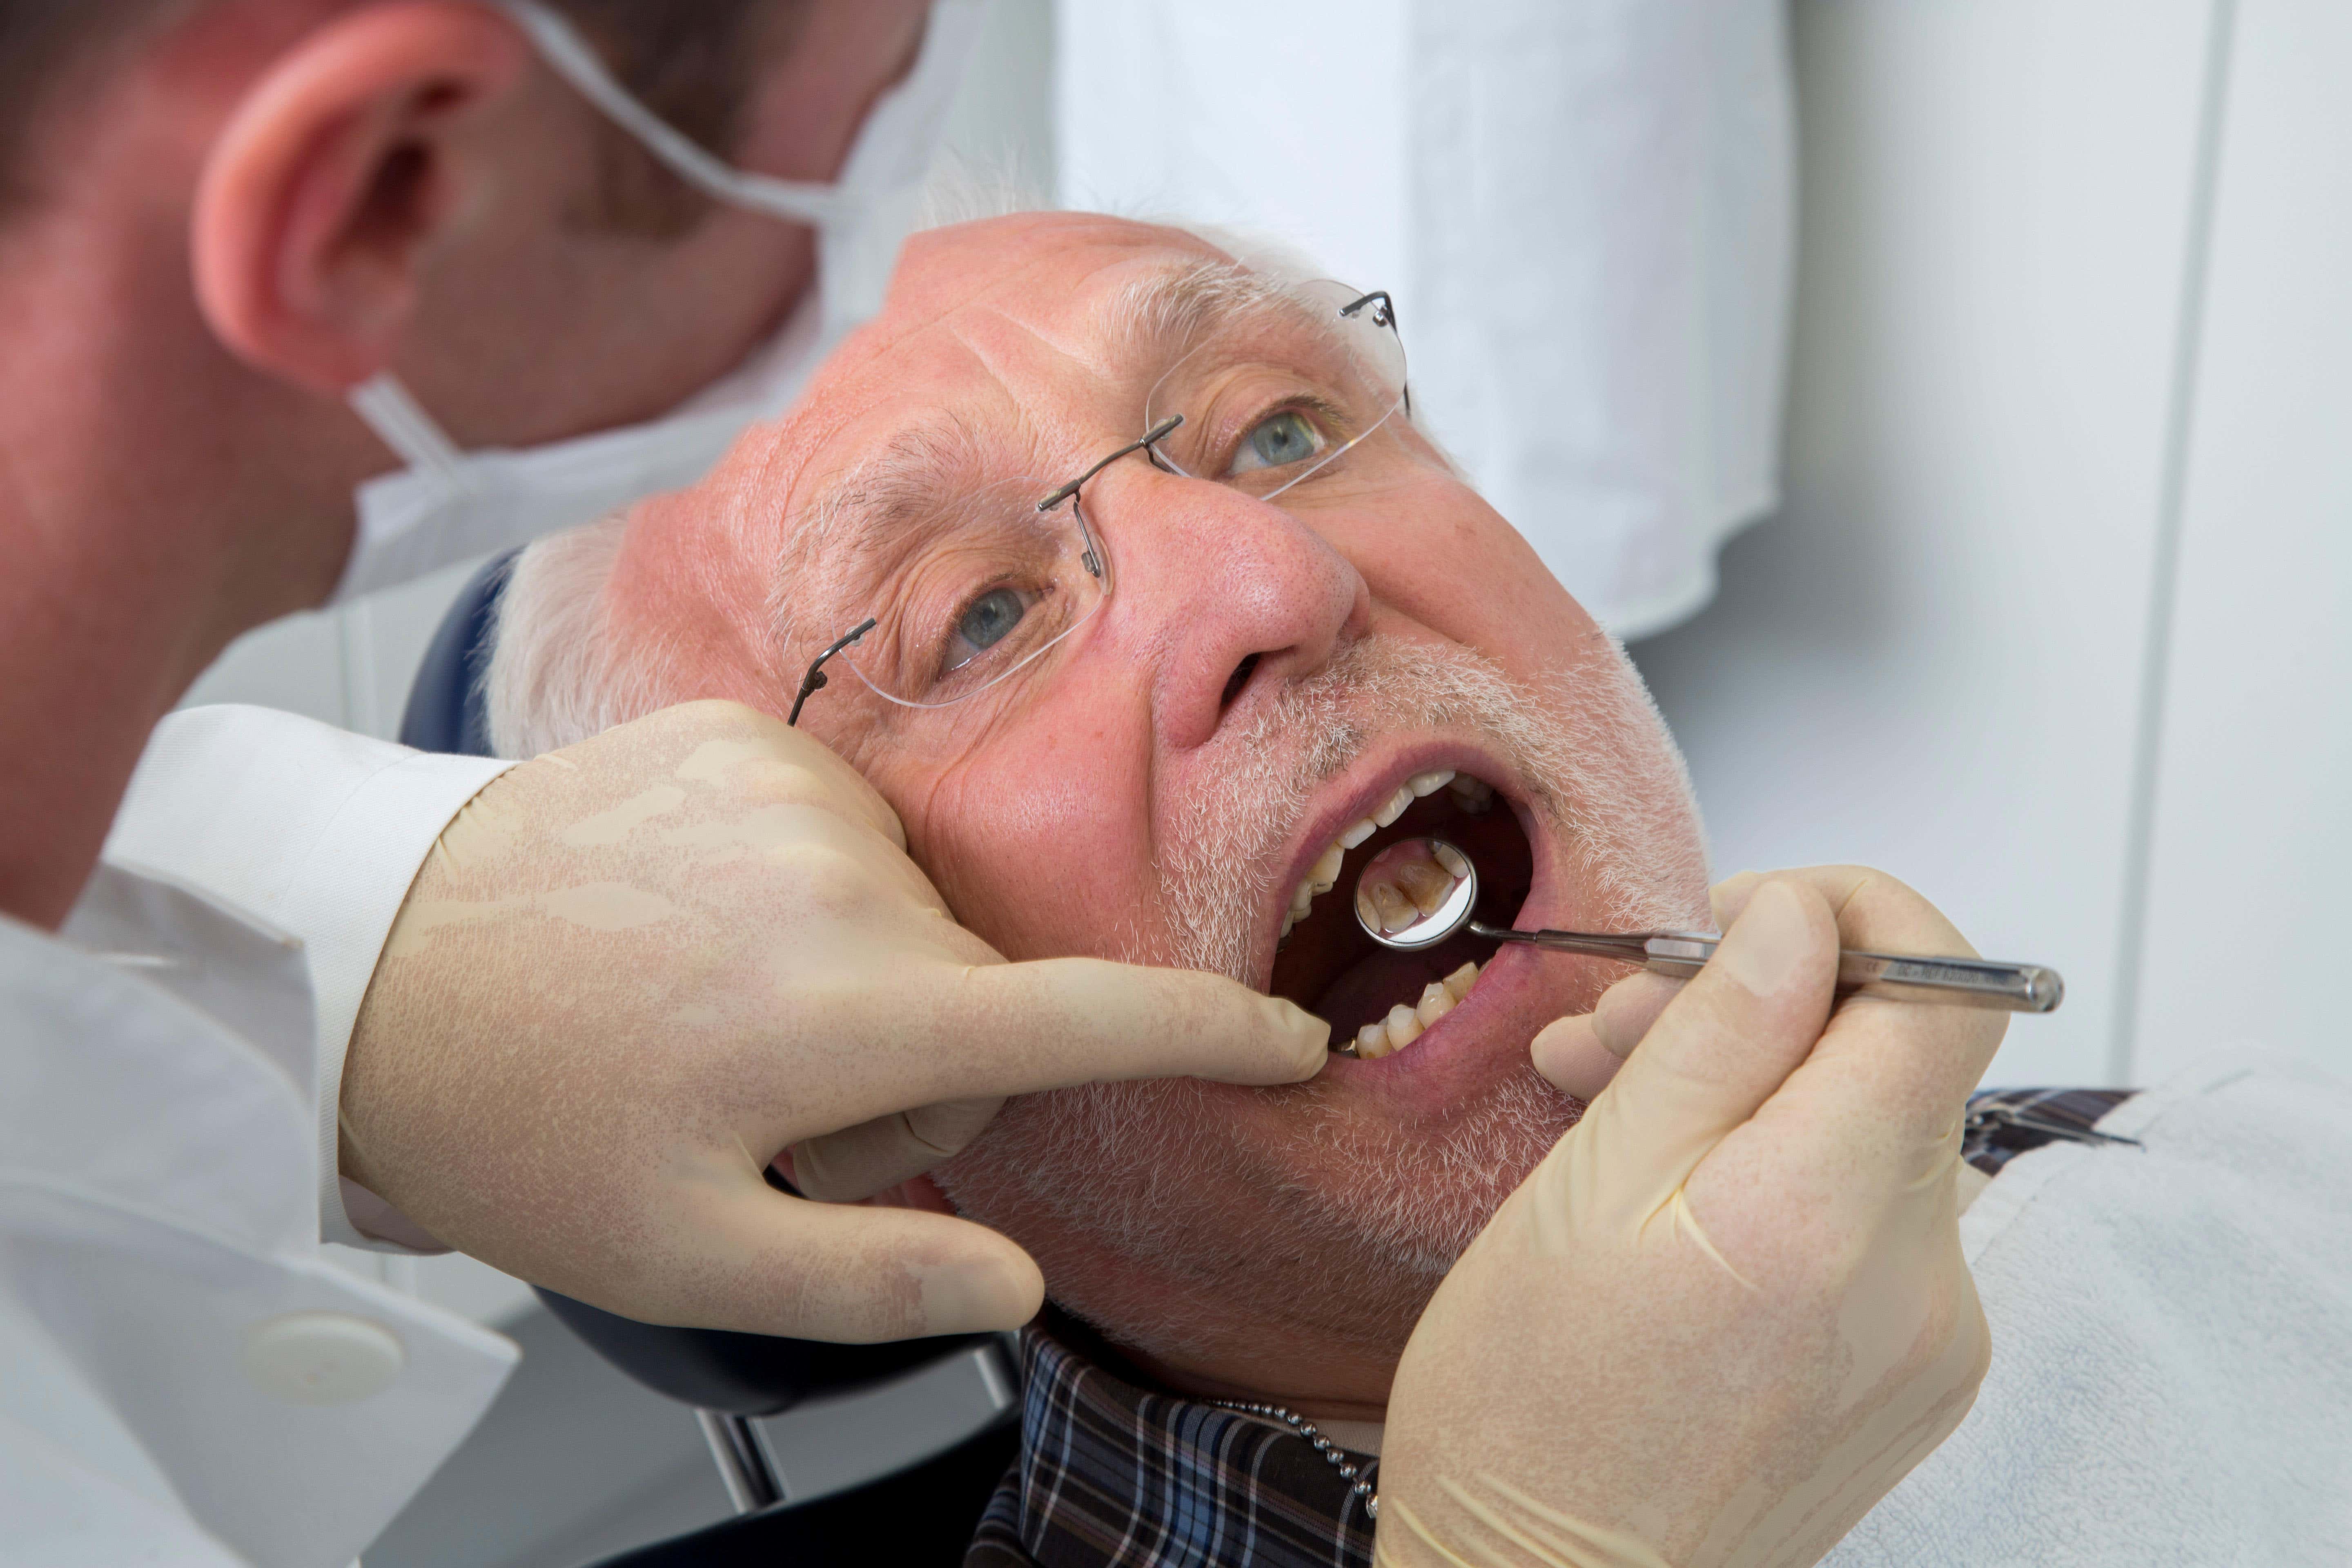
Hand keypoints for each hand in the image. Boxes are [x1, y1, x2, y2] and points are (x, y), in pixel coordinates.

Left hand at [339, 701, 1327, 1340]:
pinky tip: (694, 916)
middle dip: (917, 1059)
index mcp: (849, 1012)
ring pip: (910, 910)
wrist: (372, 959)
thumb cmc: (528, 1124)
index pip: (1085, 1020)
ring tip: (716, 1003)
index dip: (1206, 1035)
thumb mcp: (687, 1254)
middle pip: (973, 991)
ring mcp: (794, 787)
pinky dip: (800, 883)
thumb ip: (871, 1277)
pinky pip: (839, 830)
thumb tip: (1022, 1287)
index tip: (1291, 1038)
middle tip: (770, 1103)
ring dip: (857, 968)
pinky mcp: (741, 732)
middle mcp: (848, 878)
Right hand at [1378, 869, 2004, 1567]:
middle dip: (1764, 1006)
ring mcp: (1932, 1337)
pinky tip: (1681, 1199)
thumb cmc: (1527, 1410)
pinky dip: (1789, 1176)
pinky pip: (1877, 1220)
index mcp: (1826, 1215)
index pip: (1942, 991)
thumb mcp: (1588, 1187)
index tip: (1743, 923)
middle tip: (1617, 1030)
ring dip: (1762, 1090)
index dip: (1854, 916)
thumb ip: (1715, 1038)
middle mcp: (1918, 1281)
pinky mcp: (1917, 1375)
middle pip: (1897, 1057)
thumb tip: (1800, 920)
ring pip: (1876, 1132)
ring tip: (1620, 1110)